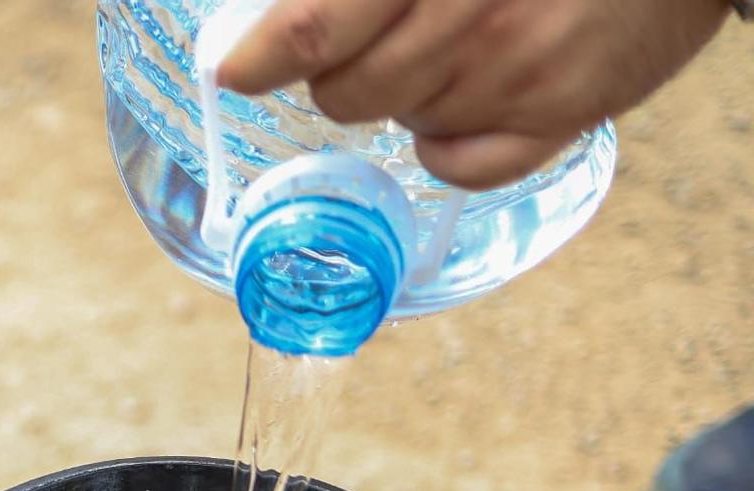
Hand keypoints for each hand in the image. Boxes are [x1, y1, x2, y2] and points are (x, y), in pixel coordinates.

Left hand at [215, 0, 728, 188]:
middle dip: (341, 76)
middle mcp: (473, 18)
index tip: (234, 69)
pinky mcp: (563, 115)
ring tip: (453, 47)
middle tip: (373, 44)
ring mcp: (518, 73)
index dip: (256, 58)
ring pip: (403, 124)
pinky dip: (451, 145)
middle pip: (346, 94)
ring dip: (409, 97)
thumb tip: (278, 22)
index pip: (311, 30)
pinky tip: (472, 101)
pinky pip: (463, 166)